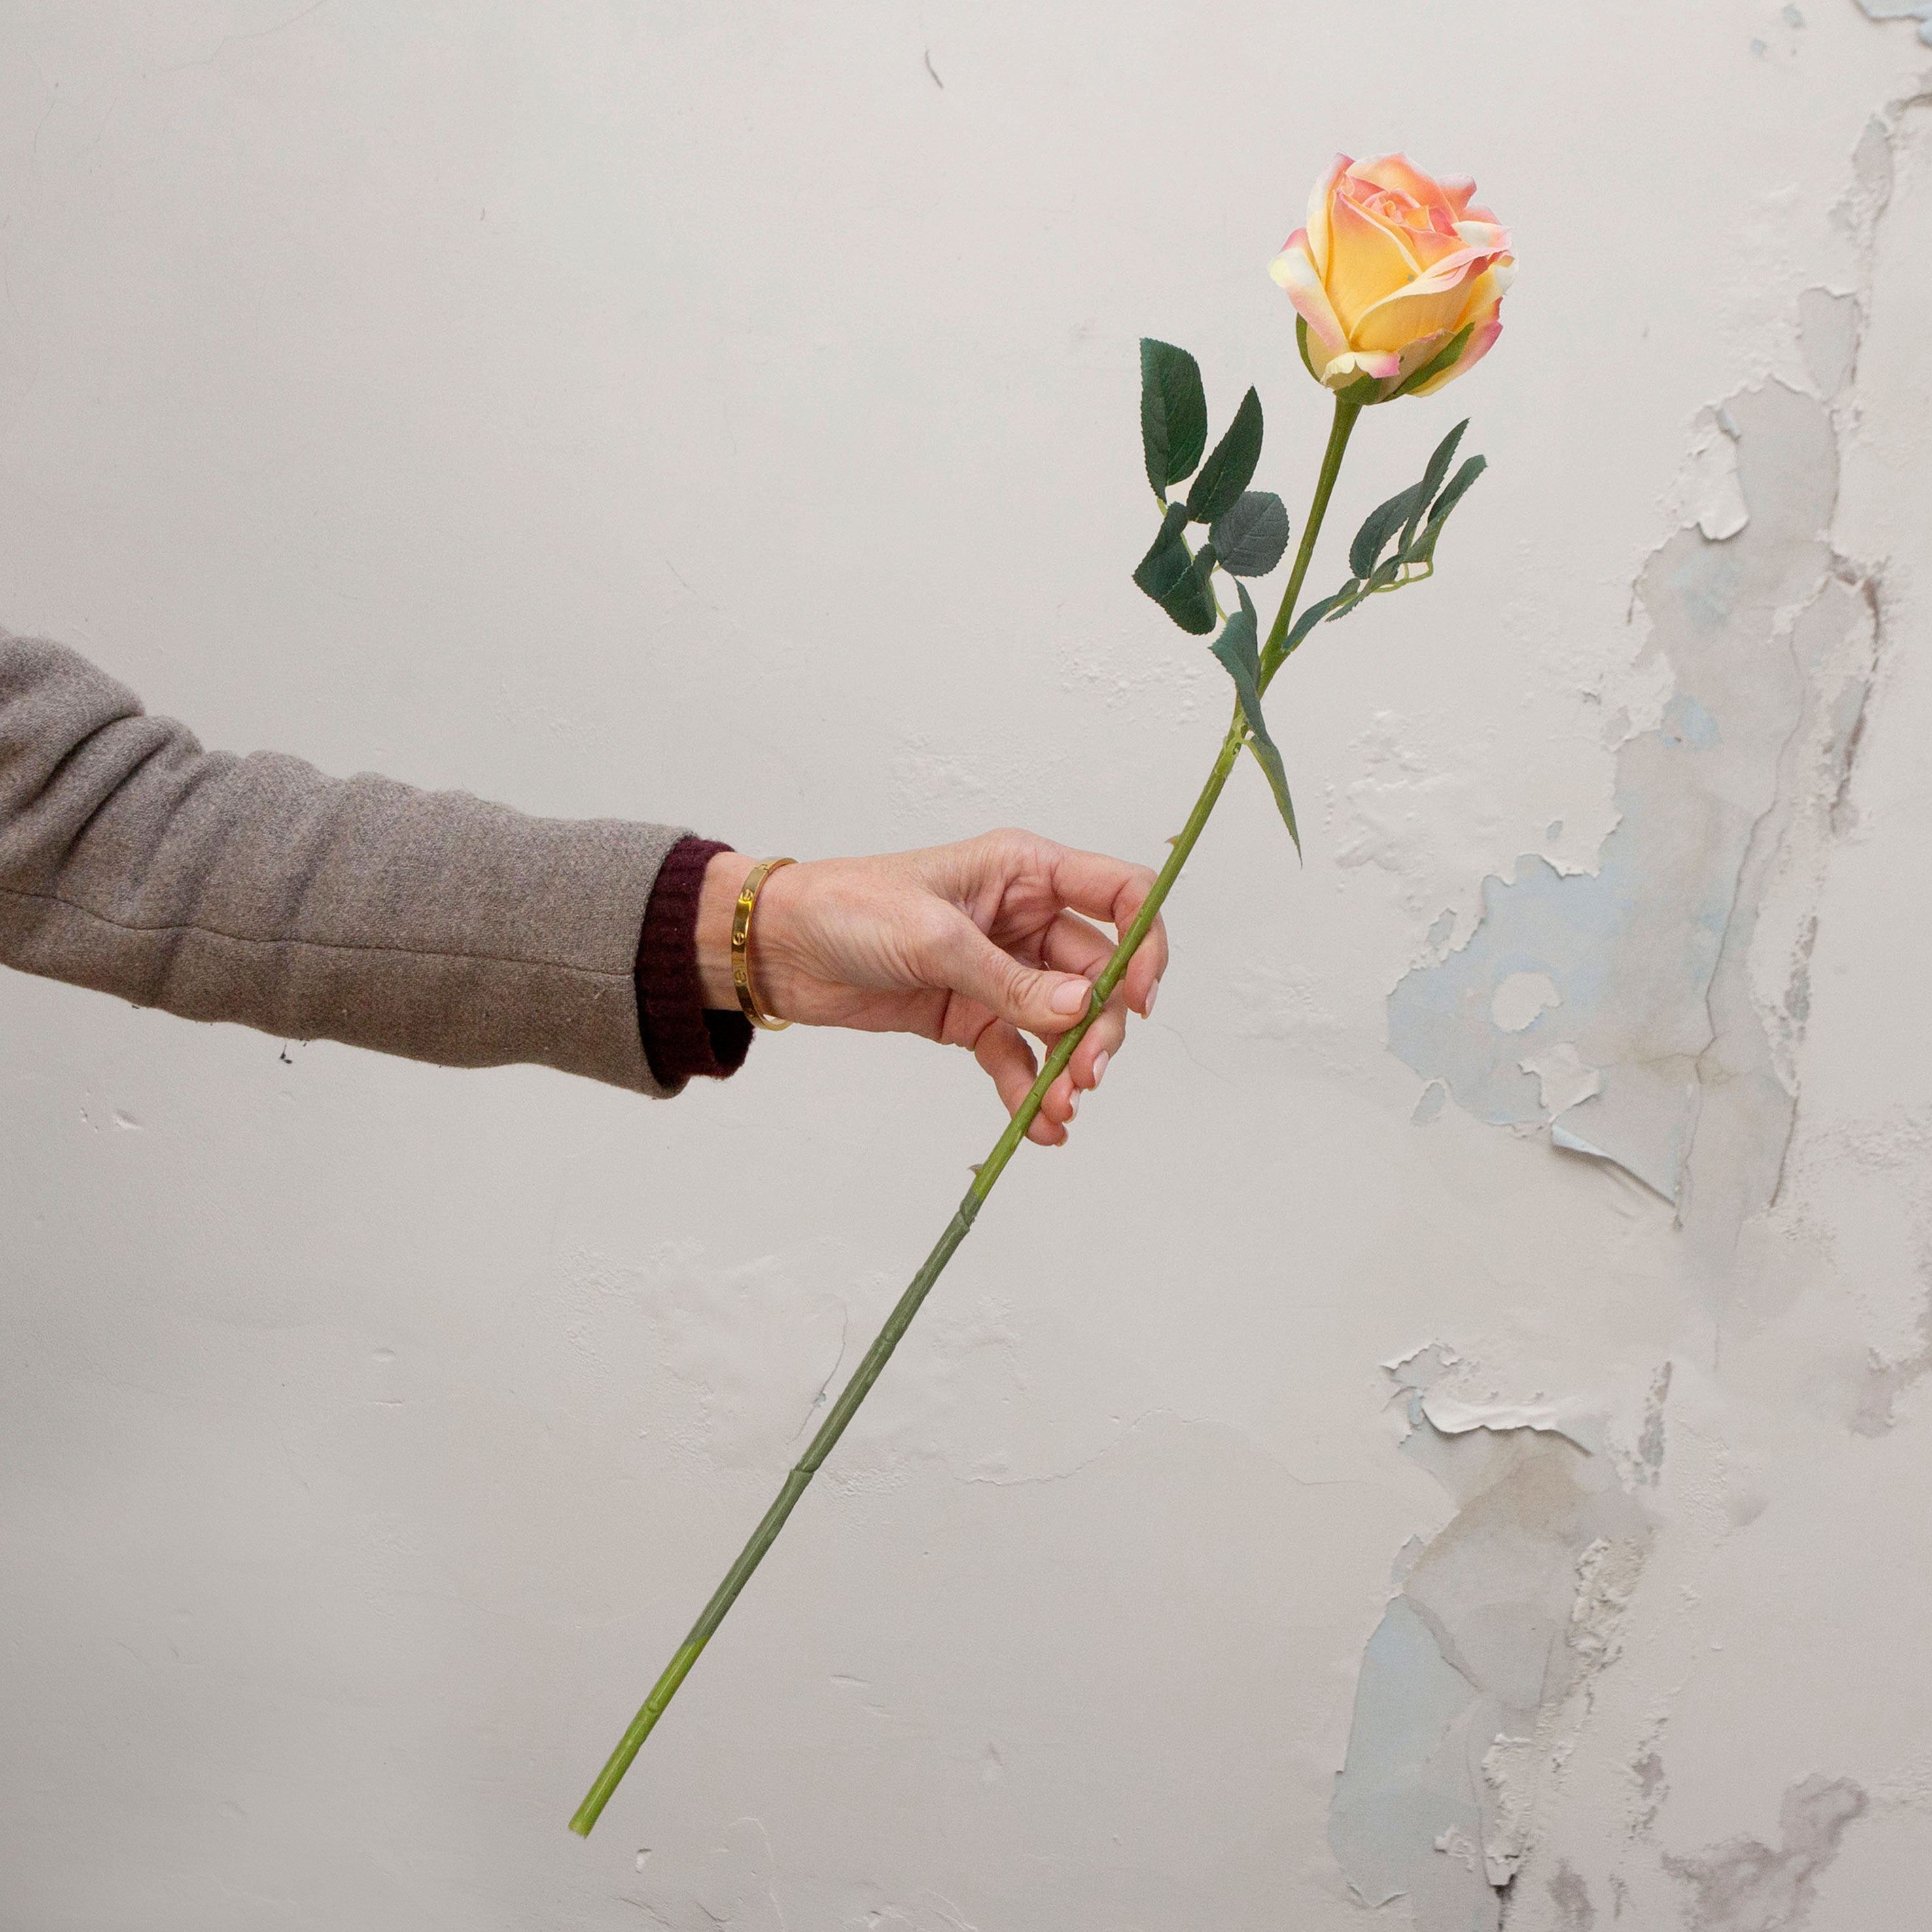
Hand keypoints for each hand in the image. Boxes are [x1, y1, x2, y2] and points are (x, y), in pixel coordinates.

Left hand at [696, 831, 1166, 1146]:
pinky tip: (1039, 1126)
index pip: (1121, 895)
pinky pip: (1019, 1055)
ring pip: (1063, 1023)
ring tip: (1061, 1111)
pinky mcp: (971, 1015)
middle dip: (1101, 1029)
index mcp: (1025, 871)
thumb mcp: (933, 938)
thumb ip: (1011, 981)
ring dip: (1070, 1068)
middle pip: (1099, 975)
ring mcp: (1000, 970)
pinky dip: (1031, 1089)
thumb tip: (1080, 1014)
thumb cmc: (848, 909)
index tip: (1140, 1000)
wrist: (777, 948)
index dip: (1146, 944)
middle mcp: (1023, 918)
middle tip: (1087, 1077)